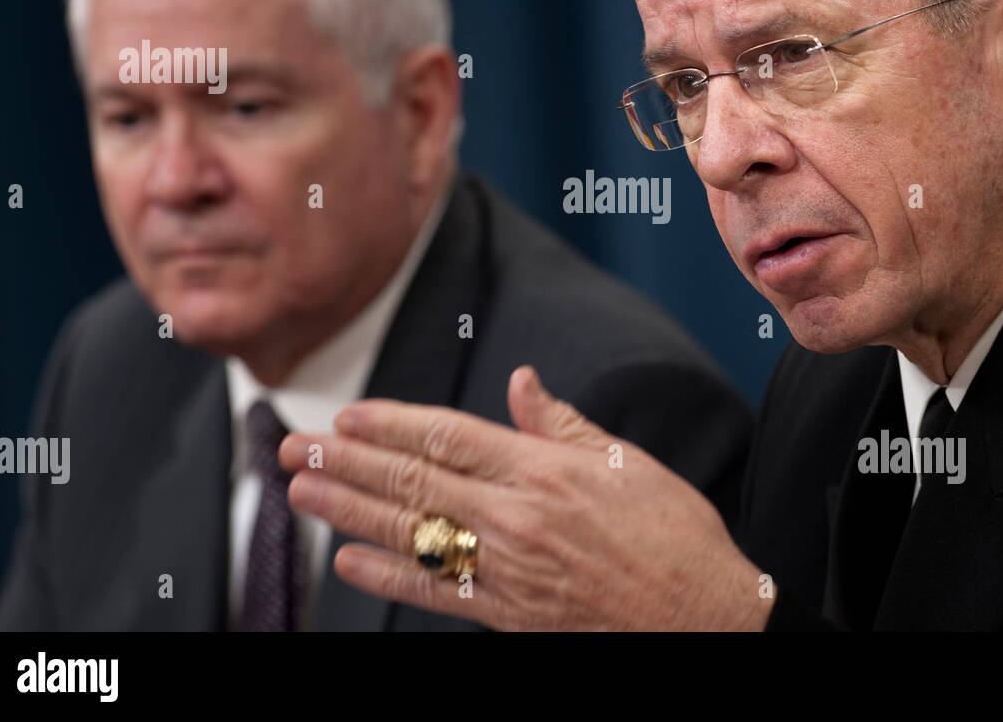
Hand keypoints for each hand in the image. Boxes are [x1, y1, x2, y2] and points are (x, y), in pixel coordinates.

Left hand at [278, 365, 772, 629]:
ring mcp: (510, 569)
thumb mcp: (625, 462)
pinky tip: (349, 560)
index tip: (346, 417)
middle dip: (348, 462)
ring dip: (349, 511)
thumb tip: (522, 380)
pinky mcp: (510, 615)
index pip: (449, 438)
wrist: (706, 622)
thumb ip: (560, 423)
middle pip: (415, 483)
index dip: (390, 425)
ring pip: (412, 534)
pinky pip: (436, 593)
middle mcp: (518, 516)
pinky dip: (388, 576)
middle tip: (296, 446)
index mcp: (546, 470)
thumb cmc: (675, 536)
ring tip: (302, 491)